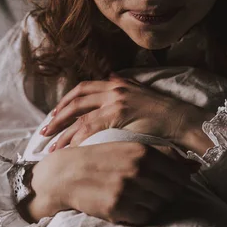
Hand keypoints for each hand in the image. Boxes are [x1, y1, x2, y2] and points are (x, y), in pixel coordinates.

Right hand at [30, 142, 195, 225]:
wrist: (67, 173)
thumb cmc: (103, 158)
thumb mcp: (131, 147)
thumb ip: (164, 155)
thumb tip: (196, 167)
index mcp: (144, 152)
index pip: (180, 175)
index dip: (178, 181)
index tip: (169, 182)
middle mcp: (138, 170)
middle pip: (172, 192)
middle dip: (165, 193)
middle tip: (149, 189)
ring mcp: (128, 190)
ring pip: (159, 205)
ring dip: (151, 203)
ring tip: (134, 195)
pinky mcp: (117, 207)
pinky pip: (143, 216)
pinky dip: (138, 213)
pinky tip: (126, 203)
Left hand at [41, 73, 200, 150]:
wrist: (182, 119)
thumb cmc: (163, 113)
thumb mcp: (141, 94)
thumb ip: (123, 88)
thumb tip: (109, 78)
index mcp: (116, 82)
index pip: (82, 89)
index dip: (65, 102)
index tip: (53, 115)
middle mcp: (113, 87)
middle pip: (75, 99)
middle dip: (57, 116)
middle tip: (44, 131)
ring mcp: (115, 99)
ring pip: (79, 114)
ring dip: (62, 130)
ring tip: (50, 144)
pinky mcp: (119, 113)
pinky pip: (90, 126)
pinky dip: (77, 138)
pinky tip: (69, 149)